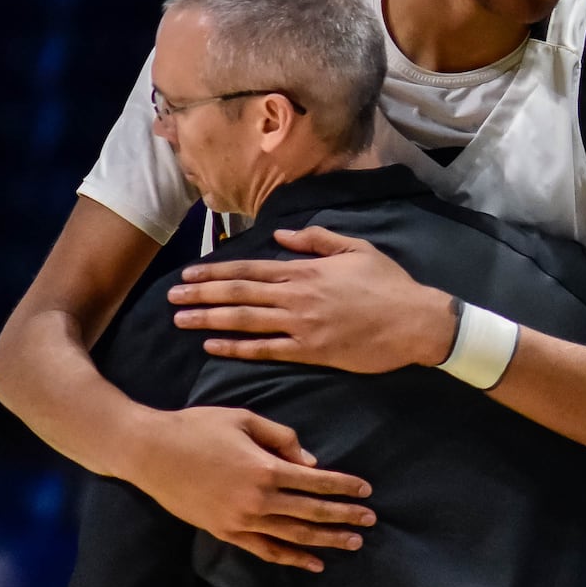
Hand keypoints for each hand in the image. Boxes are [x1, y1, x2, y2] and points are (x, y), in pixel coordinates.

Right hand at [127, 406, 375, 571]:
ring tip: (352, 543)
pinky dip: (291, 558)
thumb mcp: (245, 419)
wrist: (150, 452)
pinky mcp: (225, 532)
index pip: (316, 482)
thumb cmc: (198, 427)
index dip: (344, 486)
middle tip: (371, 521)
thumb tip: (311, 464)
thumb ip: (283, 438)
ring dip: (325, 540)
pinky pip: (265, 550)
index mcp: (264, 469)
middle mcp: (257, 500)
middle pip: (311, 511)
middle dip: (344, 516)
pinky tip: (312, 562)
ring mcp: (240, 521)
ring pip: (293, 535)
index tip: (366, 491)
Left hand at [167, 226, 456, 371]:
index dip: (215, 272)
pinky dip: (237, 349)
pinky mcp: (311, 351)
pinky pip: (266, 350)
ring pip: (244, 320)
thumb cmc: (389, 284)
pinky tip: (214, 348)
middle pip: (238, 293)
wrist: (414, 321)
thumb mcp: (356, 248)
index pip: (250, 269)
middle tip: (171, 300)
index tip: (188, 275)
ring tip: (180, 321)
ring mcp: (301, 325)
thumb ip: (316, 239)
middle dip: (201, 296)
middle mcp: (296, 296)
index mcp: (305, 270)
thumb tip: (281, 235)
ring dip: (209, 321)